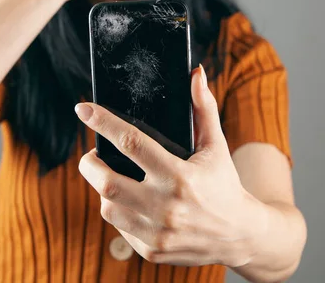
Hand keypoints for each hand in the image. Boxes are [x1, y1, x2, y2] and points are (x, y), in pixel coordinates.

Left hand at [75, 65, 267, 266]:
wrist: (240, 235)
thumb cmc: (225, 184)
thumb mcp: (216, 146)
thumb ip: (203, 109)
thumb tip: (194, 73)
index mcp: (180, 176)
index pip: (131, 142)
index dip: (103, 122)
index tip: (84, 109)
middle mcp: (166, 206)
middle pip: (106, 180)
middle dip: (90, 163)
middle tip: (92, 154)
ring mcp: (157, 232)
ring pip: (107, 206)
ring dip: (102, 188)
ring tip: (111, 176)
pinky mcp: (152, 251)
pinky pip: (119, 228)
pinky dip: (118, 210)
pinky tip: (127, 201)